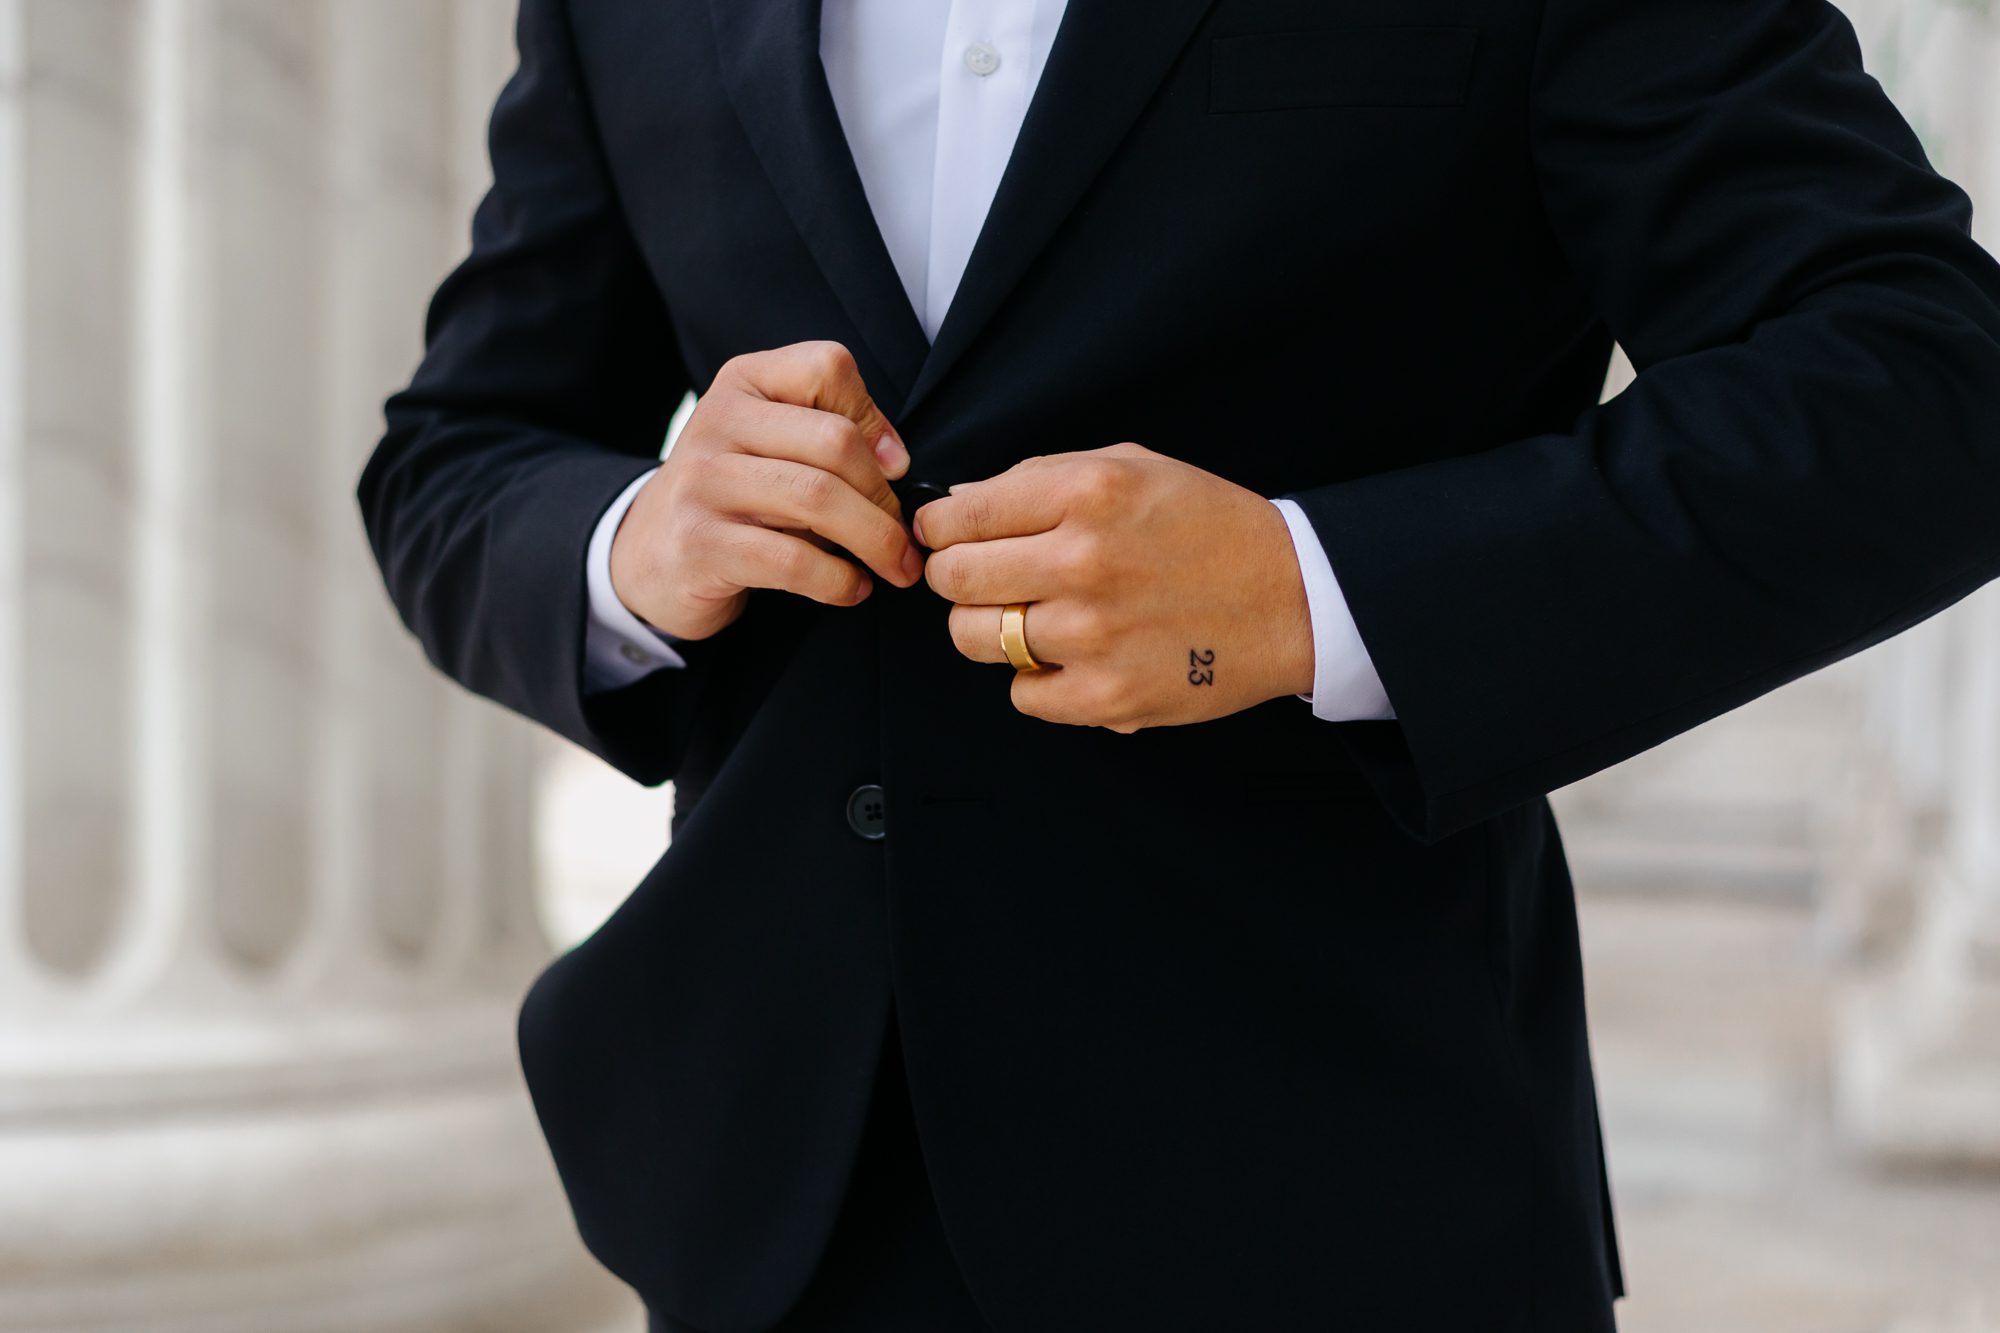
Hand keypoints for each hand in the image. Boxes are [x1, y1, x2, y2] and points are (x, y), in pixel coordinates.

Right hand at [610, 341, 923, 640]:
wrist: (651, 553)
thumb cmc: (737, 497)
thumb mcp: (775, 444)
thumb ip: (832, 432)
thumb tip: (897, 460)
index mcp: (745, 382)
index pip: (827, 368)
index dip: (874, 419)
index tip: (894, 468)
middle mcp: (718, 421)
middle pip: (834, 441)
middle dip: (885, 497)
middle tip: (905, 537)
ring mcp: (703, 481)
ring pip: (817, 499)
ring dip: (875, 541)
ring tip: (896, 567)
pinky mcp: (700, 544)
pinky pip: (791, 561)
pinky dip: (839, 581)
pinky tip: (854, 590)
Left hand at [915, 443, 1314, 731]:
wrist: (1294, 597)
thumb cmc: (1209, 527)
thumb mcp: (1132, 467)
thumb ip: (1040, 478)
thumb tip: (958, 503)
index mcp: (1087, 492)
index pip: (961, 514)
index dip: (939, 526)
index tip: (944, 534)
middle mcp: (1083, 561)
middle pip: (954, 578)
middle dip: (954, 575)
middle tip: (978, 578)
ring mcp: (1092, 635)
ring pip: (974, 639)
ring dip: (987, 628)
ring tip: (1030, 616)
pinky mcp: (1107, 697)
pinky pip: (1022, 694)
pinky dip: (1036, 679)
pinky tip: (1073, 656)